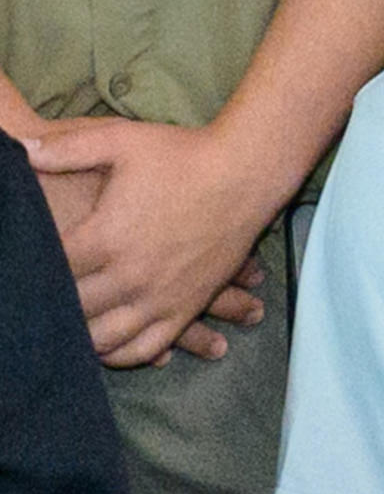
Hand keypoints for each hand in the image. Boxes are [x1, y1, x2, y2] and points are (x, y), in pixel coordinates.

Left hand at [26, 117, 278, 367]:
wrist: (249, 168)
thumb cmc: (185, 153)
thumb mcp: (125, 139)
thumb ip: (69, 147)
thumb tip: (22, 150)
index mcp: (107, 236)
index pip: (50, 270)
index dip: (32, 269)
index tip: (24, 267)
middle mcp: (130, 274)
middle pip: (71, 309)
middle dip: (53, 305)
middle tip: (40, 302)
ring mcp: (159, 295)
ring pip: (102, 338)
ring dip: (80, 336)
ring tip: (69, 326)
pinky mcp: (186, 306)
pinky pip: (144, 347)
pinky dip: (120, 354)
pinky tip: (107, 345)